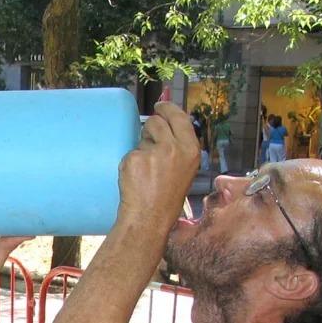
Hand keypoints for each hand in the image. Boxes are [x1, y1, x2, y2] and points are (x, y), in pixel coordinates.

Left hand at [118, 102, 198, 232]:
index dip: (168, 109)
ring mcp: (154, 153)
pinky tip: (136, 178)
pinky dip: (130, 163)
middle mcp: (175, 148)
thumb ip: (180, 147)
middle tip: (148, 142)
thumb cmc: (167, 198)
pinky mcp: (135, 159)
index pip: (179, 117)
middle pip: (157, 122)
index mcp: (191, 149)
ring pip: (142, 136)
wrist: (149, 217)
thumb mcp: (185, 169)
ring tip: (146, 169)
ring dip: (141, 147)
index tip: (160, 105)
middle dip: (150, 128)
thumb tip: (167, 124)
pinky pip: (130, 152)